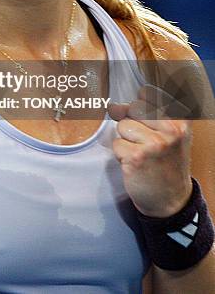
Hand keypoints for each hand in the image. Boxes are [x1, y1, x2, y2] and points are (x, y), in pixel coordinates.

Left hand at [108, 86, 192, 217]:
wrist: (171, 201)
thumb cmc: (166, 163)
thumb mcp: (167, 134)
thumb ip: (143, 113)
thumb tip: (113, 105)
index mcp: (179, 121)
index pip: (148, 93)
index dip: (141, 107)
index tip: (148, 122)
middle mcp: (170, 130)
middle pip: (133, 108)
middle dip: (132, 124)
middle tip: (145, 143)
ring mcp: (154, 144)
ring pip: (122, 125)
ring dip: (126, 140)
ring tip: (141, 154)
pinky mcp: (136, 157)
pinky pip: (116, 144)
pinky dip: (121, 155)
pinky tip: (135, 164)